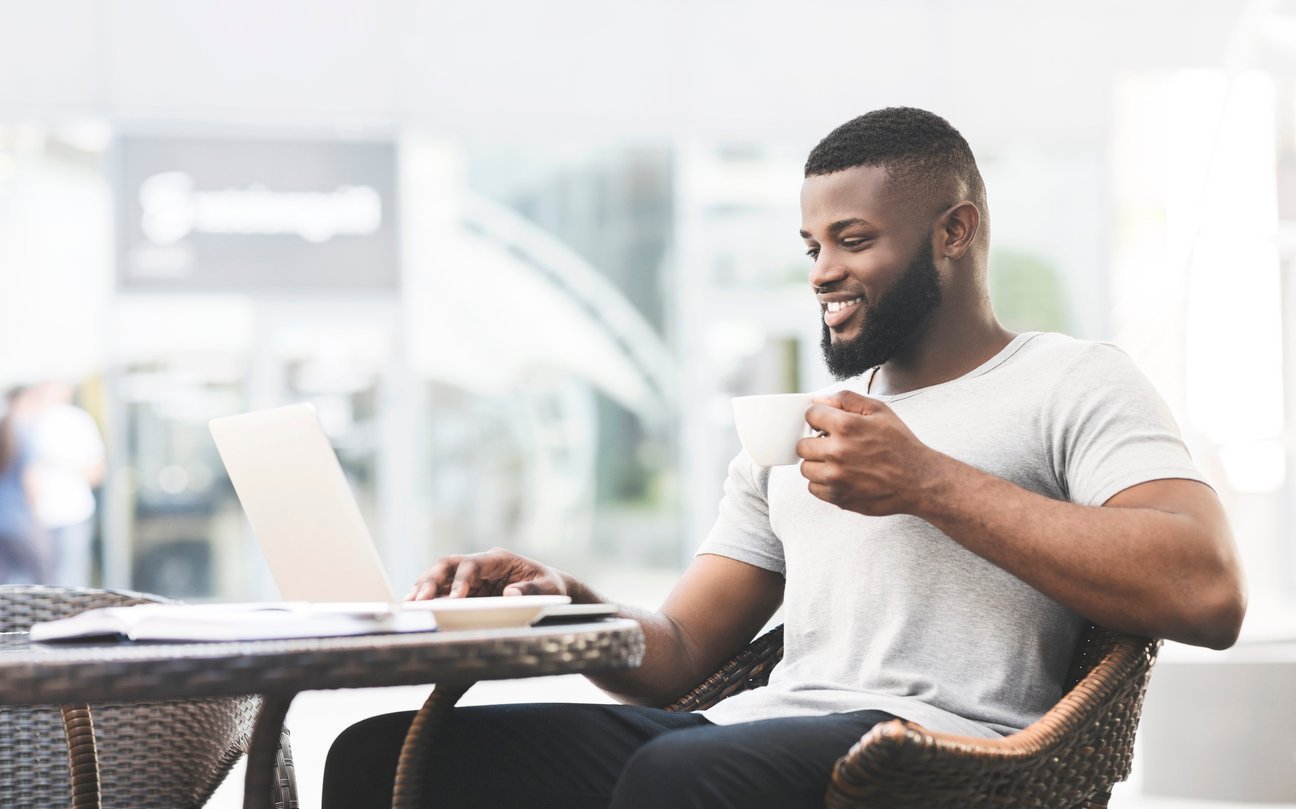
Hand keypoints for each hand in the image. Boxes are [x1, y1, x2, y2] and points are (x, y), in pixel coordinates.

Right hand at [407, 547, 568, 599]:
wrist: (549, 588)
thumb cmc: (549, 586)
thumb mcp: (548, 588)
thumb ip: (532, 590)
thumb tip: (511, 593)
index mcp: (499, 559)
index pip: (472, 563)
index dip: (461, 579)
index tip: (456, 599)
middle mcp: (482, 564)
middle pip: (449, 565)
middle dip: (432, 580)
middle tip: (420, 599)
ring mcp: (473, 576)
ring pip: (441, 575)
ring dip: (425, 587)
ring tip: (410, 604)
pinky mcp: (469, 588)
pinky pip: (444, 589)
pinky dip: (430, 595)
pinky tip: (416, 605)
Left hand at [796, 390, 938, 515]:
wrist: (918, 480)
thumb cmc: (899, 444)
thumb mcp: (879, 411)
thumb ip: (846, 399)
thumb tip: (818, 399)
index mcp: (846, 426)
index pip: (811, 415)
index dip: (820, 418)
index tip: (828, 424)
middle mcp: (837, 452)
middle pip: (802, 445)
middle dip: (815, 442)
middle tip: (832, 445)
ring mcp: (836, 477)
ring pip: (806, 468)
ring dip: (818, 464)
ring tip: (838, 462)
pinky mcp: (838, 497)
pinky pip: (813, 488)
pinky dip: (823, 483)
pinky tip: (841, 477)